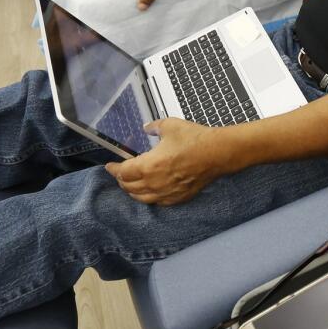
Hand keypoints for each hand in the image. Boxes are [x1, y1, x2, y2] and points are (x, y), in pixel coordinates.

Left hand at [105, 119, 229, 205]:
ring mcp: (167, 192)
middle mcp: (155, 183)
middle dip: (122, 180)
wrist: (218, 153)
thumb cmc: (195, 139)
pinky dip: (150, 198)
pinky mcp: (179, 197)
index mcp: (149, 165)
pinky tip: (150, 193)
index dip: (114, 169)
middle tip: (120, 174)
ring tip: (131, 185)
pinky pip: (158, 202)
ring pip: (141, 198)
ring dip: (133, 192)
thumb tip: (146, 127)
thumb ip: (154, 127)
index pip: (123, 172)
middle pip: (129, 187)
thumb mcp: (170, 125)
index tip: (110, 166)